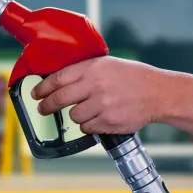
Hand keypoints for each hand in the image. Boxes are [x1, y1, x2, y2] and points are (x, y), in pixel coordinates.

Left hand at [31, 56, 166, 134]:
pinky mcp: (108, 122)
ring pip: (74, 116)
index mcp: (92, 69)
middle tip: (42, 109)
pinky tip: (99, 117)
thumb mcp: (105, 64)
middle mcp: (95, 86)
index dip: (42, 88)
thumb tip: (56, 81)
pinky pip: (87, 128)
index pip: (58, 79)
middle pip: (59, 99)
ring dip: (76, 115)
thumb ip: (82, 71)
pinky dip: (89, 125)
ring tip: (87, 110)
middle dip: (46, 106)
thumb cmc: (130, 77)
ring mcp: (102, 105)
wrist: (157, 93)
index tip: (35, 93)